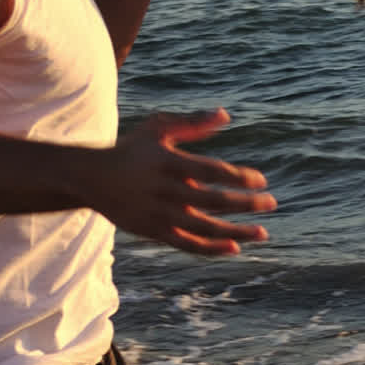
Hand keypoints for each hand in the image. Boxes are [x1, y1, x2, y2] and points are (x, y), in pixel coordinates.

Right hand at [96, 108, 274, 255]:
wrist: (91, 178)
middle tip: (272, 203)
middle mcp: (166, 191)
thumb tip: (226, 115)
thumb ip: (193, 124)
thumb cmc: (132, 148)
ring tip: (262, 233)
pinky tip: (234, 248)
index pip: (212, 172)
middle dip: (246, 204)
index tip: (261, 180)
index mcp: (170, 163)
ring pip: (205, 228)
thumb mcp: (158, 129)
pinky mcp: (154, 232)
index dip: (239, 178)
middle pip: (214, 201)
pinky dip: (211, 249)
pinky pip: (187, 245)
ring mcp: (160, 214)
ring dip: (236, 232)